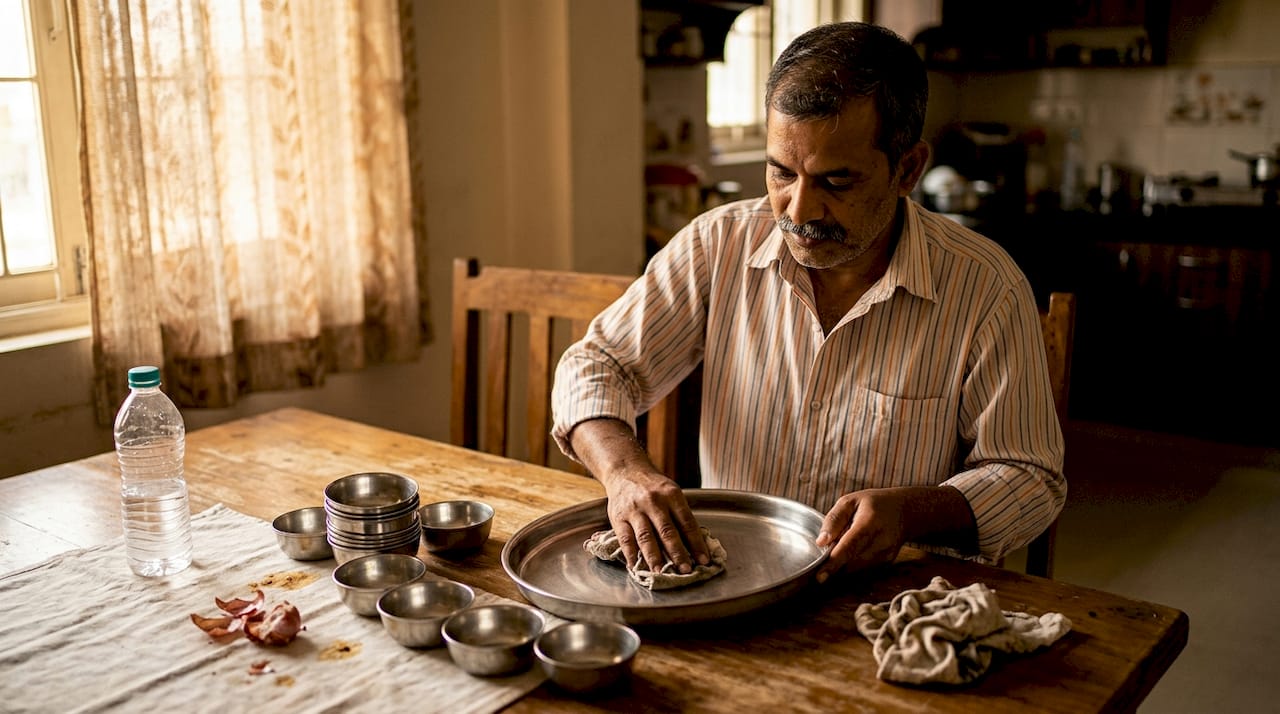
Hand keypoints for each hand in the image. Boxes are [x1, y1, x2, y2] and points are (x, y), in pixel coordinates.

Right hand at [566, 417, 709, 574]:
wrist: (626, 471)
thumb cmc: (654, 487)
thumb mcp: (671, 493)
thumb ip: (680, 516)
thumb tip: (694, 545)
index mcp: (671, 495)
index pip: (687, 522)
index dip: (696, 543)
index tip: (704, 560)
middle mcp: (653, 501)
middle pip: (667, 531)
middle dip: (677, 553)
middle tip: (685, 570)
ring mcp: (635, 510)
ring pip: (646, 537)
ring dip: (654, 557)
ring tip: (660, 573)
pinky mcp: (618, 517)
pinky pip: (626, 539)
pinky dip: (631, 555)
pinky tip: (637, 567)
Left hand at [813, 488, 908, 582]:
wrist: (904, 511)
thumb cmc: (873, 504)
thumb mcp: (850, 501)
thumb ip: (834, 520)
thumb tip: (821, 542)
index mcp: (870, 522)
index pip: (849, 546)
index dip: (834, 563)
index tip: (820, 576)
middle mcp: (881, 541)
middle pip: (851, 561)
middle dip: (835, 560)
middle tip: (832, 546)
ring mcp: (886, 554)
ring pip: (855, 568)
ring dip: (844, 561)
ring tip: (848, 541)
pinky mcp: (887, 562)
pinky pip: (862, 568)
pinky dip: (853, 562)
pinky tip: (857, 547)